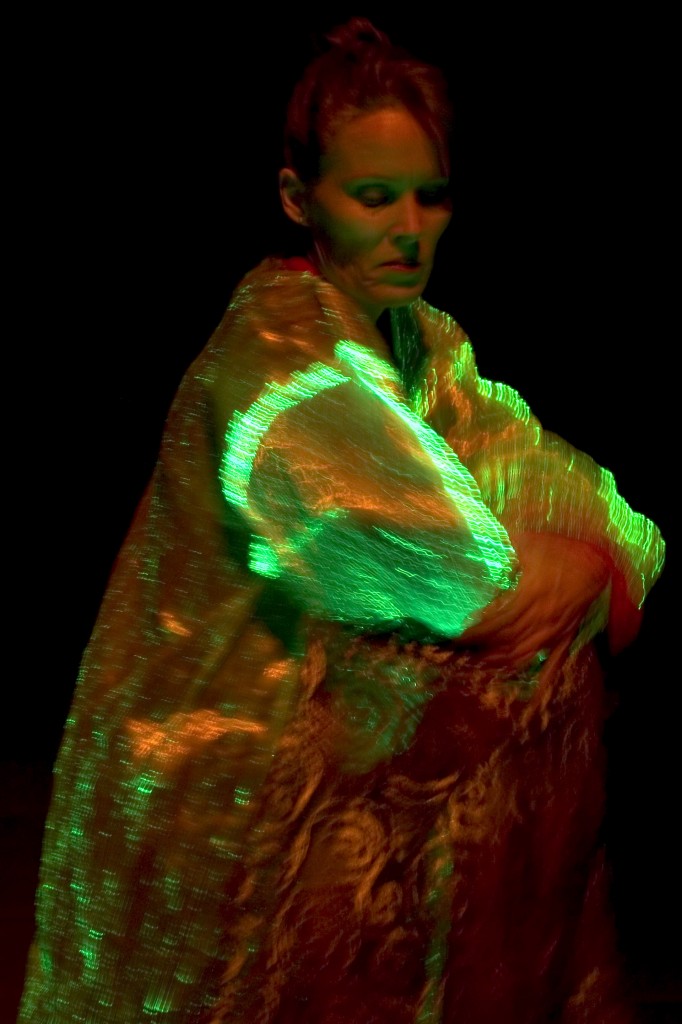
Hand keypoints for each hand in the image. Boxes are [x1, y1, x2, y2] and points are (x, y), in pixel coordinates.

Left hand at [459, 532, 612, 670]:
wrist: (598, 561)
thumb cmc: (562, 550)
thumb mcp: (529, 543)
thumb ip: (504, 546)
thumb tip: (480, 542)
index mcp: (531, 596)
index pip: (497, 623)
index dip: (477, 633)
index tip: (459, 639)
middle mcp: (542, 618)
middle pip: (506, 642)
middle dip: (482, 650)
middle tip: (462, 656)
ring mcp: (555, 631)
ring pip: (524, 655)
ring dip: (501, 663)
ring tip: (480, 667)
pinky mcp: (567, 636)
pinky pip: (555, 662)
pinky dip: (543, 680)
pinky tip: (532, 698)